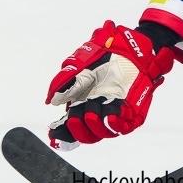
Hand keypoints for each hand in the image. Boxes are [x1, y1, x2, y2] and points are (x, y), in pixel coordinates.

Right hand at [45, 21, 173, 147]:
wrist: (128, 49)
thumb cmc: (103, 57)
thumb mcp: (79, 66)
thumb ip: (65, 82)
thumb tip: (51, 100)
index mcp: (81, 105)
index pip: (69, 126)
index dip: (61, 133)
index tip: (53, 133)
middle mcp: (96, 112)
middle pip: (85, 134)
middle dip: (77, 130)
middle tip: (73, 119)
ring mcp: (113, 113)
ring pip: (101, 132)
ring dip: (94, 126)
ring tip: (91, 114)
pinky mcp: (130, 113)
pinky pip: (123, 127)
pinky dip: (115, 125)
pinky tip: (110, 117)